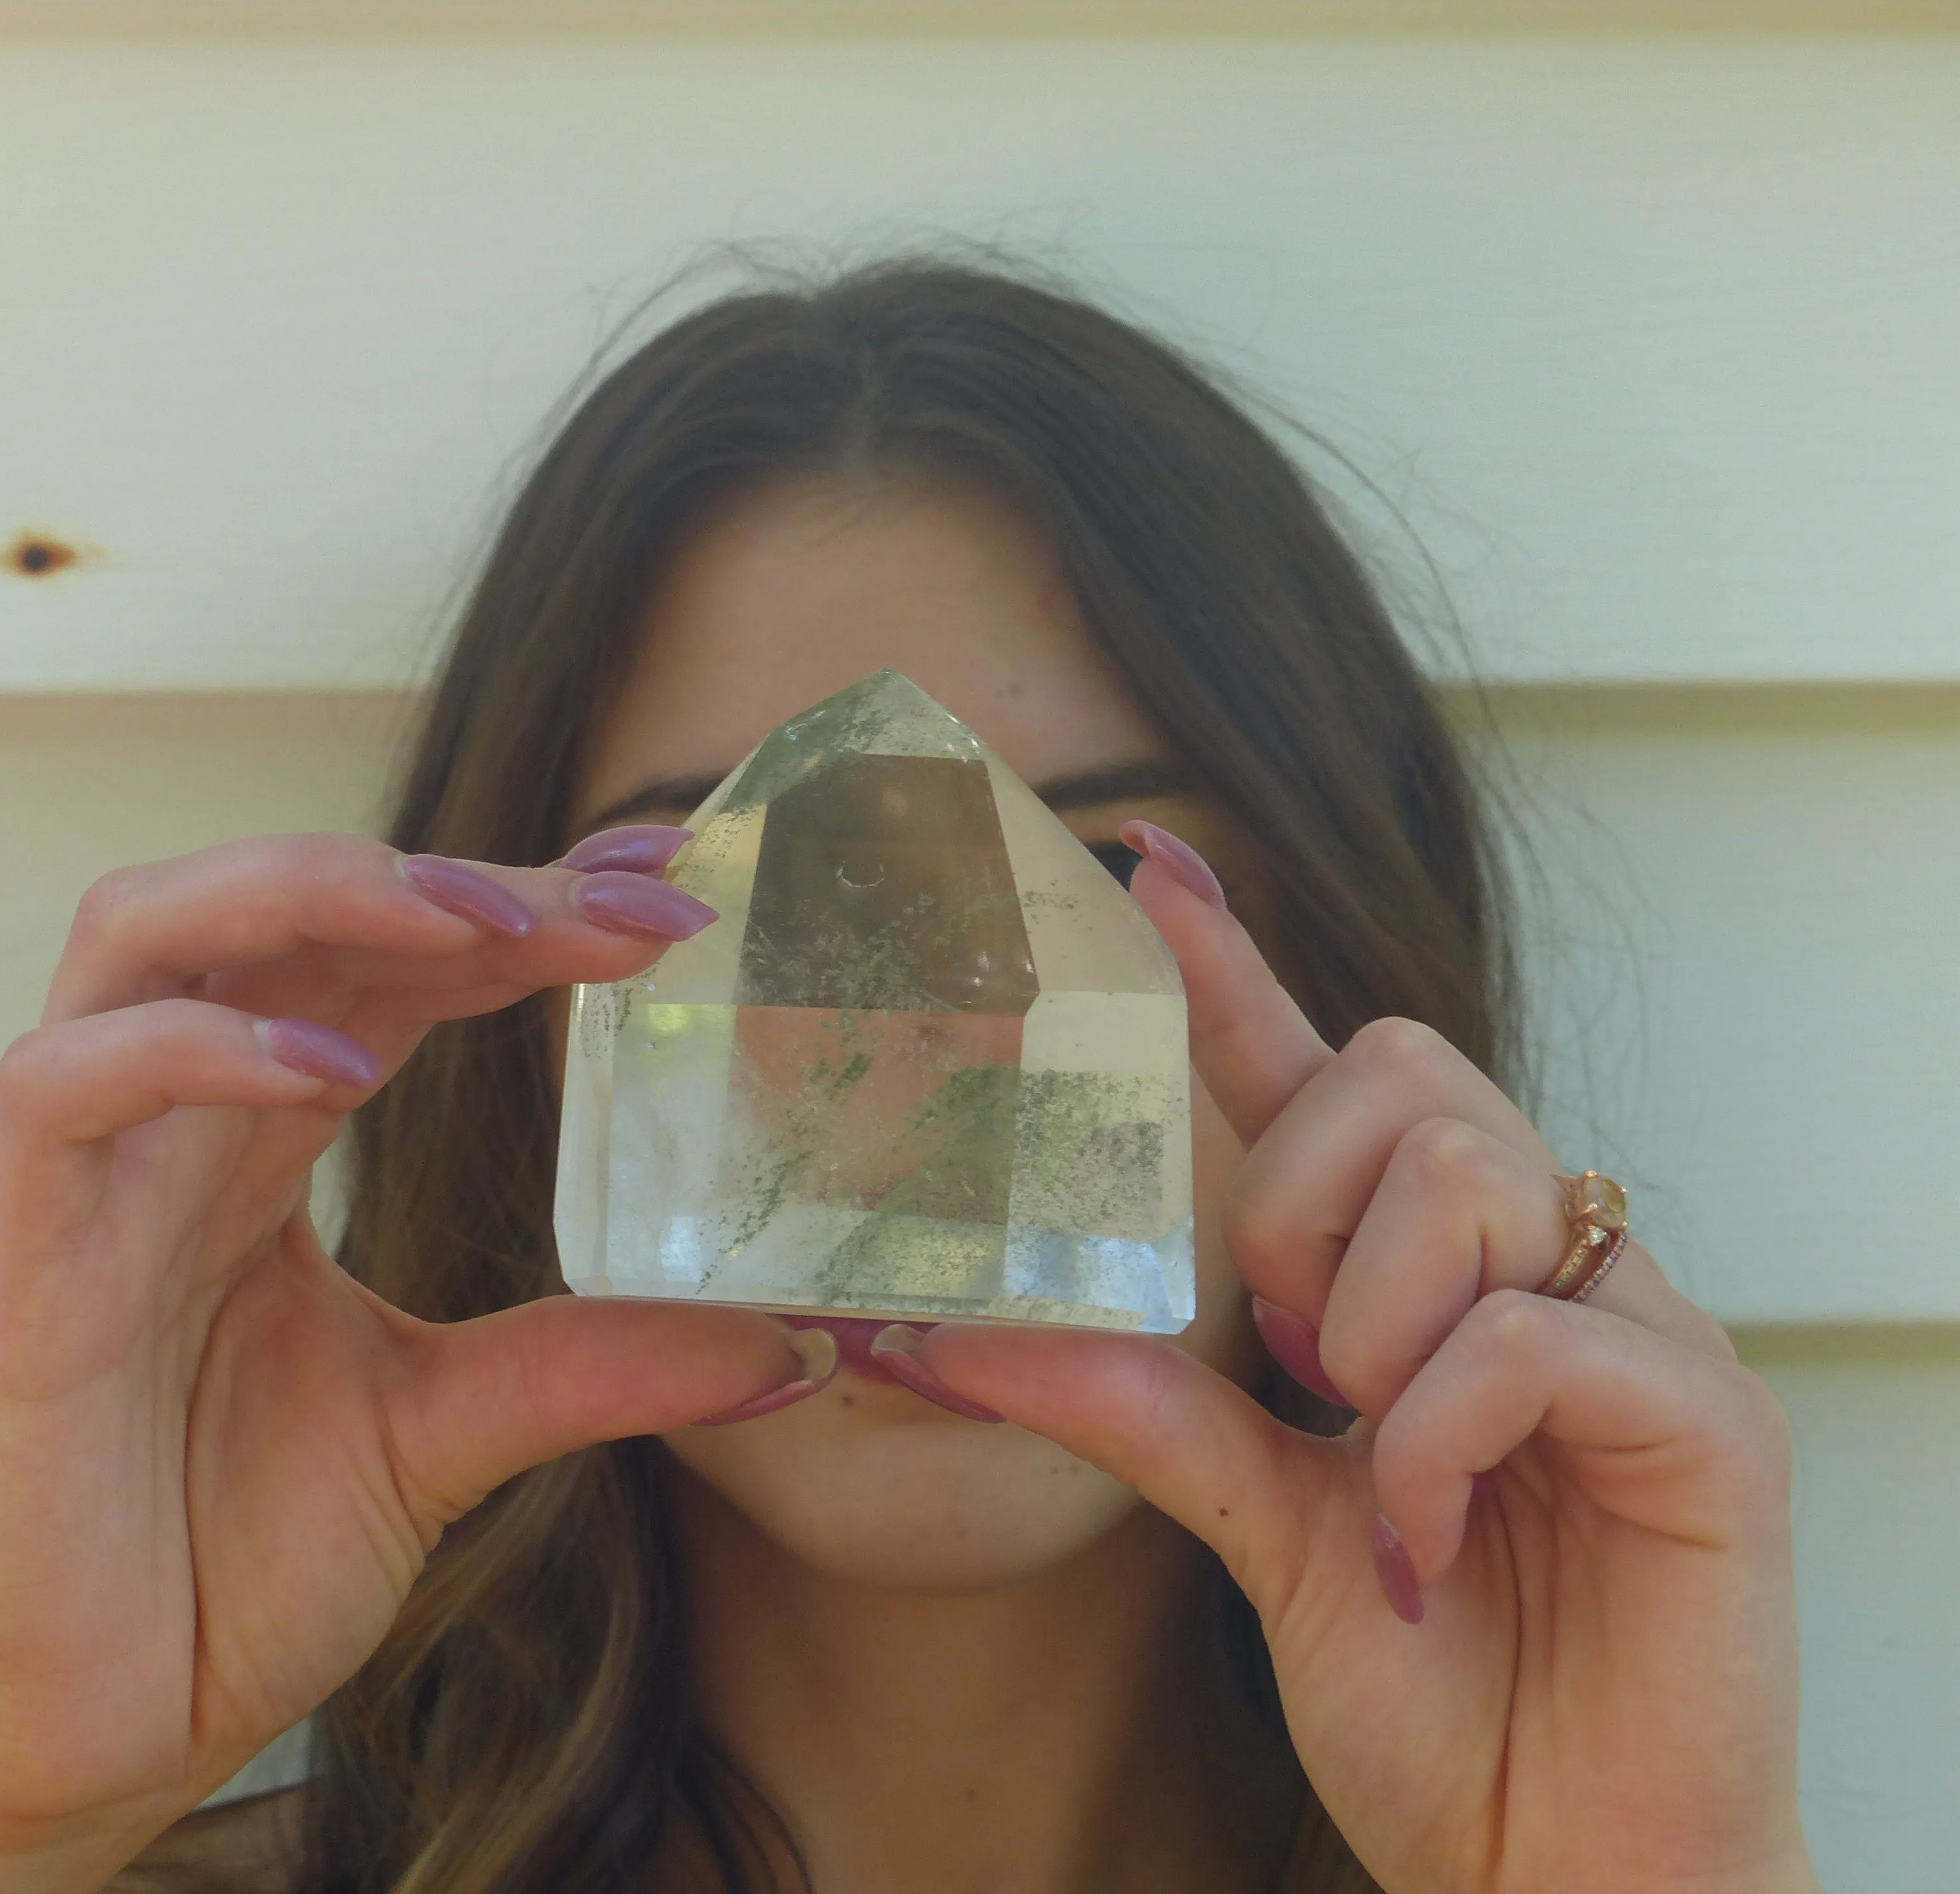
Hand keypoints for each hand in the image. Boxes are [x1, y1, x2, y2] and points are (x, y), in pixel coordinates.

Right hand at [0, 828, 828, 1893]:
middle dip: (450, 874)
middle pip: (280, 904)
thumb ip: (589, 1361)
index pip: (389, 962)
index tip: (675, 895)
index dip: (524, 906)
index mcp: (263, 1141)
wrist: (102, 1736)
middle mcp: (172, 1126)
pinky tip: (335, 1072)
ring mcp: (86, 1181)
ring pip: (138, 928)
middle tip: (620, 897)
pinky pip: (62, 1090)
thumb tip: (788, 1345)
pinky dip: (195, 1048)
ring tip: (480, 924)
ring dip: (313, 892)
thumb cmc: (230, 1565)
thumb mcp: (447, 1431)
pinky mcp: (15, 1269)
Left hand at [907, 824, 1817, 1893]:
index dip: (1236, 969)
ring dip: (1372, 1316)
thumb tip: (951, 1330)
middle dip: (1301, 1207)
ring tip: (1379, 1454)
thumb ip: (1135, 1407)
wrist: (1564, 1870)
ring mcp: (1636, 1325)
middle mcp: (1540, 1266)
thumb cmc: (1433, 1693)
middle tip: (1300, 1365)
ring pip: (1469, 1169)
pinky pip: (1532, 1336)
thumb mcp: (1257, 1526)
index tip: (1144, 868)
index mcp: (1428, 1279)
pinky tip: (1425, 1532)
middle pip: (1405, 1076)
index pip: (1328, 1077)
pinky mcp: (1710, 1416)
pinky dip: (1437, 1433)